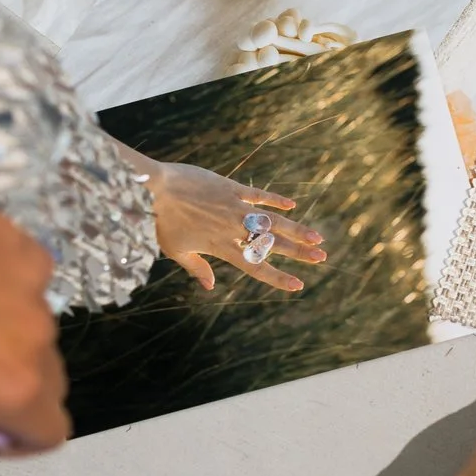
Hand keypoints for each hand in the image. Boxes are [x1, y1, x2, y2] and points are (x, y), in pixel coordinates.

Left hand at [0, 106, 70, 452]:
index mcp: (12, 384)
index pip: (48, 433)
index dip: (11, 440)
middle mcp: (39, 330)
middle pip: (48, 380)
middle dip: (8, 389)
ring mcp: (29, 273)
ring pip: (31, 328)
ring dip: (2, 337)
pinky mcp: (9, 231)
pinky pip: (19, 280)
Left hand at [140, 157, 323, 293]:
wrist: (154, 189)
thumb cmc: (160, 222)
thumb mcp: (176, 251)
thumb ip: (197, 268)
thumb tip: (210, 286)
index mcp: (221, 248)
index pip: (256, 267)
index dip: (278, 277)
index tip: (298, 285)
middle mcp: (233, 230)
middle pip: (273, 244)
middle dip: (299, 253)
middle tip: (321, 257)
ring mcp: (234, 208)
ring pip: (272, 221)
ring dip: (296, 229)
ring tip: (317, 237)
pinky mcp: (230, 188)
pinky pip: (258, 194)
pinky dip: (275, 199)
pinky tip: (292, 204)